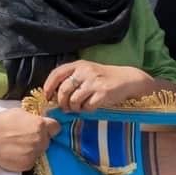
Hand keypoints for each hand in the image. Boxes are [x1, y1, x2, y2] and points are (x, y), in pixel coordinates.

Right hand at [0, 109, 58, 170]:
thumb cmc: (0, 122)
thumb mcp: (20, 113)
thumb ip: (33, 119)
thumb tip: (38, 121)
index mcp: (40, 125)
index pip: (56, 128)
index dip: (51, 129)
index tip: (47, 130)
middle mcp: (40, 139)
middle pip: (47, 141)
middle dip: (39, 140)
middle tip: (25, 138)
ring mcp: (34, 153)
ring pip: (39, 152)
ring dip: (32, 150)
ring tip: (17, 146)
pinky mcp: (27, 164)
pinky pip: (30, 162)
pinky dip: (24, 159)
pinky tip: (14, 153)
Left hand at [42, 61, 159, 110]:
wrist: (127, 79)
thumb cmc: (103, 77)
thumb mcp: (86, 71)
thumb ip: (71, 79)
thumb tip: (53, 95)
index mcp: (79, 64)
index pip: (56, 74)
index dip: (49, 87)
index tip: (48, 97)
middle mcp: (85, 71)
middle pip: (63, 90)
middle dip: (62, 103)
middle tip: (66, 107)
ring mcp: (94, 81)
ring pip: (74, 100)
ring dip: (74, 107)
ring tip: (79, 107)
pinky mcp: (103, 92)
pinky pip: (87, 106)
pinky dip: (87, 110)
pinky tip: (91, 106)